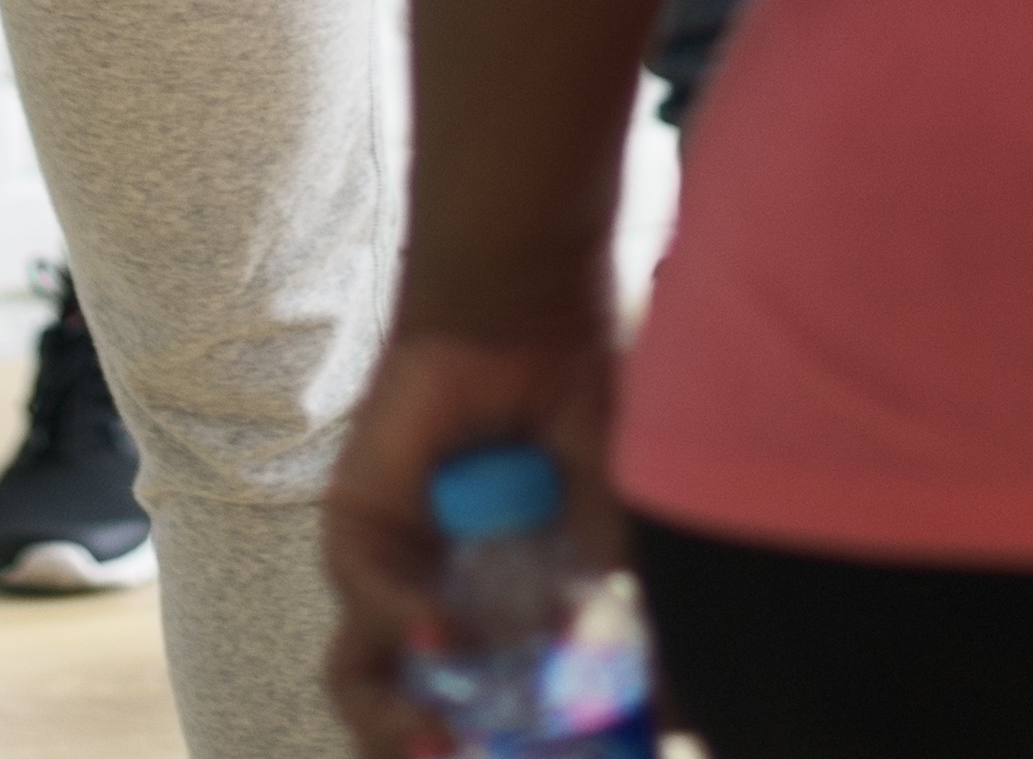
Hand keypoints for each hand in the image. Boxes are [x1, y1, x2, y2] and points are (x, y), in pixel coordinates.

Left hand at [321, 325, 623, 757]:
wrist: (529, 316)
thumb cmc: (584, 413)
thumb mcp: (619, 527)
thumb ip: (627, 613)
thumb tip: (675, 718)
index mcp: (502, 614)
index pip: (484, 712)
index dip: (501, 749)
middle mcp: (439, 602)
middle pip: (410, 712)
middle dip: (432, 752)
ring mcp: (392, 570)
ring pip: (363, 677)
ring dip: (396, 723)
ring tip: (440, 742)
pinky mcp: (356, 528)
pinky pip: (364, 599)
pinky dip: (405, 623)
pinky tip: (444, 634)